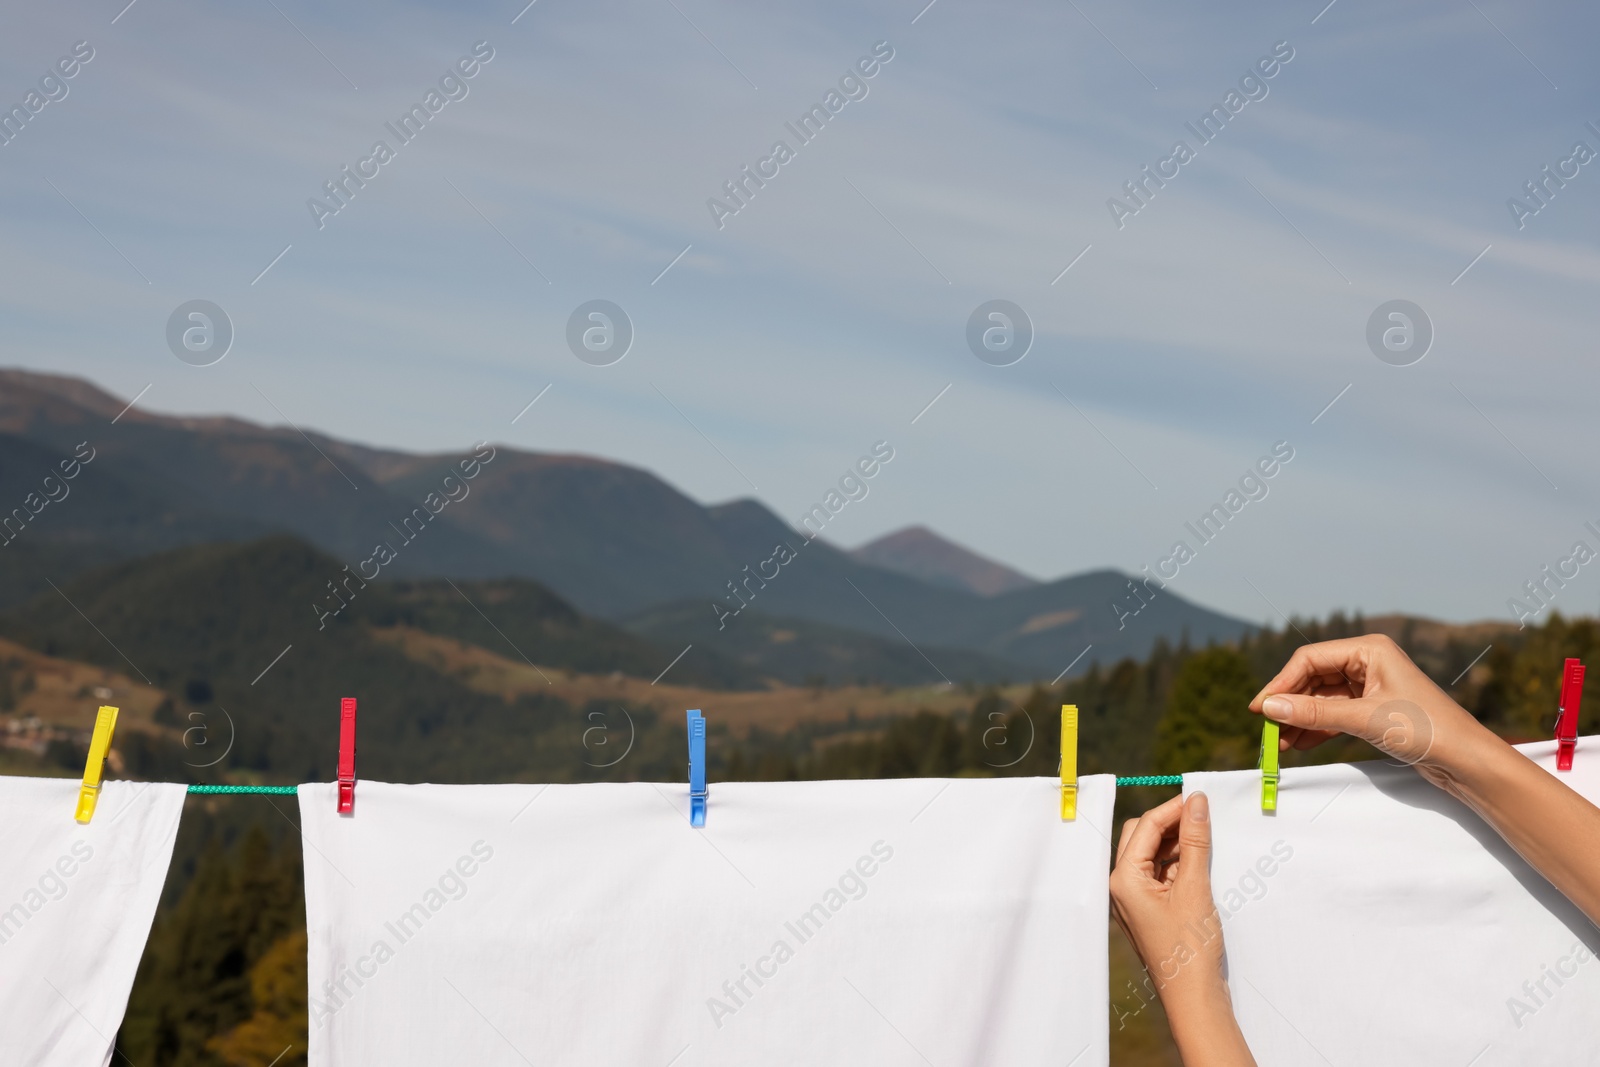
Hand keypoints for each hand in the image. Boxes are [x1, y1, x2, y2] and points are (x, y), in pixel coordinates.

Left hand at [1111, 793, 1255, 1065]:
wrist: (1193, 996)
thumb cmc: (1190, 946)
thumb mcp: (1195, 887)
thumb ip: (1195, 841)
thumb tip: (1196, 802)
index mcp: (1123, 879)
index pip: (1144, 828)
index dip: (1172, 809)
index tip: (1199, 797)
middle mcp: (1121, 886)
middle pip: (1141, 837)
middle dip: (1170, 823)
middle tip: (1202, 814)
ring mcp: (1133, 899)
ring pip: (1151, 855)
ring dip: (1176, 842)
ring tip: (1205, 836)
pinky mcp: (1148, 909)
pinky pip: (1159, 874)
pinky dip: (1177, 863)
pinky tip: (1200, 859)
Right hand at [1251, 633, 1599, 926]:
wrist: (1467, 761)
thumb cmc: (1425, 729)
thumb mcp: (1364, 719)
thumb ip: (1314, 713)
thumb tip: (1267, 708)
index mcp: (1369, 649)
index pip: (1310, 658)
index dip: (1281, 683)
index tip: (1259, 709)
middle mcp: (1368, 662)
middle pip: (1312, 678)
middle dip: (1289, 704)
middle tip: (1267, 730)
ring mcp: (1370, 687)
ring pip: (1321, 698)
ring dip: (1299, 719)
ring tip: (1279, 743)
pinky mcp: (1374, 710)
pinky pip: (1334, 714)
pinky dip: (1316, 728)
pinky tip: (1299, 744)